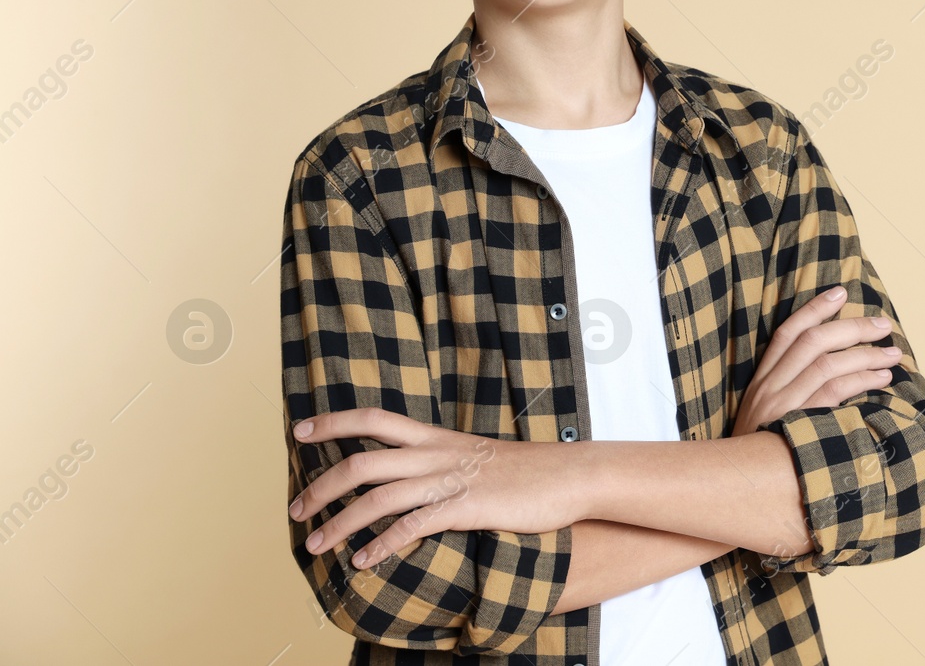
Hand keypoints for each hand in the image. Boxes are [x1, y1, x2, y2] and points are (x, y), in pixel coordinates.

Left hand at [288, 407, 580, 570]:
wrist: (570, 475)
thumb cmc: (528, 470)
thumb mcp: (477, 456)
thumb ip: (444, 461)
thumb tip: (417, 474)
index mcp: (436, 438)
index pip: (374, 419)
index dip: (334, 423)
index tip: (300, 432)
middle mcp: (436, 454)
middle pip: (362, 462)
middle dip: (322, 486)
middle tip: (296, 508)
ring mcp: (450, 480)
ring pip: (377, 498)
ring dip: (339, 523)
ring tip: (315, 544)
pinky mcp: (466, 508)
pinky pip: (413, 527)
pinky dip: (382, 545)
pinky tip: (363, 562)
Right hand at [731, 286, 901, 436]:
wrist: (739, 485)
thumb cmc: (762, 451)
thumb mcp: (767, 416)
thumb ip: (791, 391)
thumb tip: (835, 367)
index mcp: (762, 380)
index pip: (787, 333)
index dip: (814, 309)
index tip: (841, 293)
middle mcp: (769, 387)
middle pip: (813, 342)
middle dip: (852, 328)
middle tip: (883, 325)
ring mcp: (782, 405)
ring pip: (827, 365)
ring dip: (865, 354)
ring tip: (892, 355)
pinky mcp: (797, 424)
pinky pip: (833, 394)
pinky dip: (861, 381)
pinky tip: (881, 379)